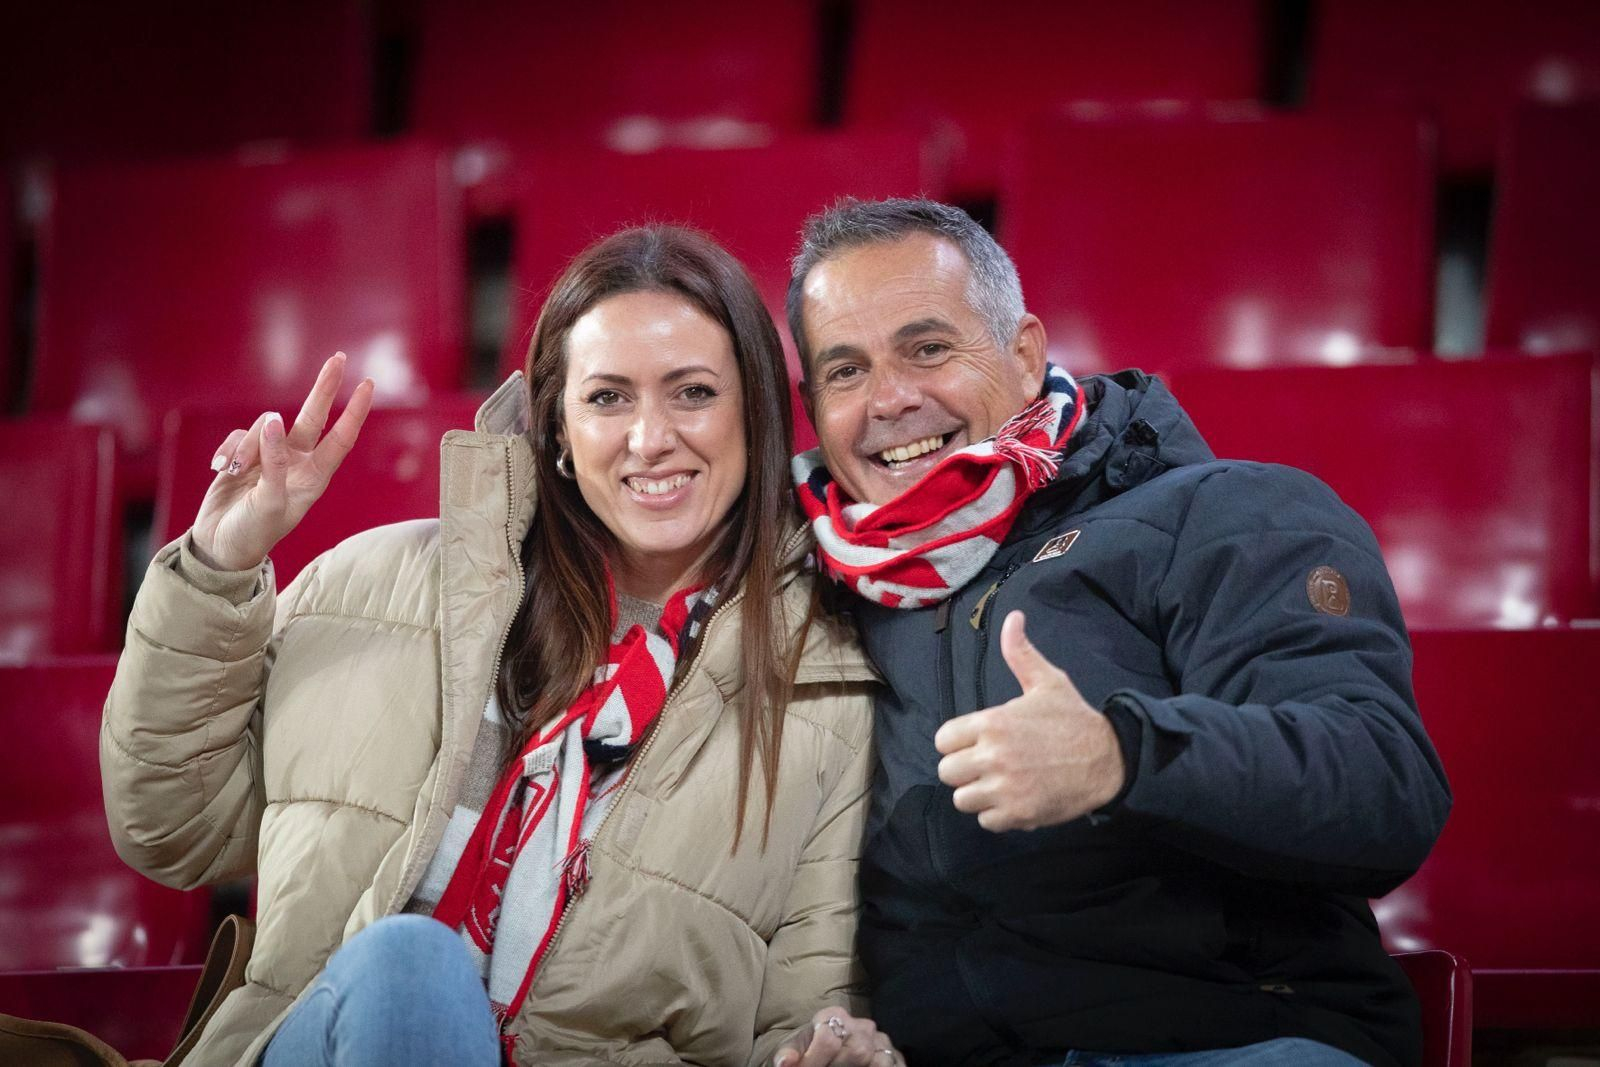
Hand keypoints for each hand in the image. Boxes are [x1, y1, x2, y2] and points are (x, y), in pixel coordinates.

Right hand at [190, 352, 374, 571]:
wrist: (219, 546)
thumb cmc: (252, 532)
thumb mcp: (268, 501)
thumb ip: (273, 462)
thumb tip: (274, 420)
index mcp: (314, 477)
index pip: (340, 438)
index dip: (354, 412)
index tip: (367, 385)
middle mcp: (297, 463)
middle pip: (313, 417)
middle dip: (324, 388)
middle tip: (339, 358)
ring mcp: (270, 457)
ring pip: (263, 427)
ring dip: (247, 446)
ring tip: (235, 473)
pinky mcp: (243, 455)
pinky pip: (238, 436)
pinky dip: (227, 449)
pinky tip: (219, 469)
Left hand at [773, 1008, 902, 1066]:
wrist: (828, 1053)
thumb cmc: (810, 1051)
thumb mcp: (796, 1049)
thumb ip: (789, 1052)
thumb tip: (785, 1063)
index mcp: (833, 1016)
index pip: (829, 1039)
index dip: (814, 1061)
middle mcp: (861, 1025)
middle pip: (857, 1051)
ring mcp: (880, 1041)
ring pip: (877, 1059)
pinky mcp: (894, 1057)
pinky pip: (891, 1064)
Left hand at [934, 610, 1124, 830]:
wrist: (1109, 759)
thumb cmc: (1074, 719)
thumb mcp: (1047, 681)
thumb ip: (1020, 653)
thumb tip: (1013, 618)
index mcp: (992, 723)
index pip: (943, 740)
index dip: (956, 742)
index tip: (974, 742)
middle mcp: (993, 756)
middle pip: (947, 772)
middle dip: (963, 769)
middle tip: (986, 765)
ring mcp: (1005, 788)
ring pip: (962, 799)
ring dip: (977, 793)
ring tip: (998, 783)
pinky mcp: (1018, 813)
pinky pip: (986, 821)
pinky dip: (997, 814)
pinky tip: (1014, 799)